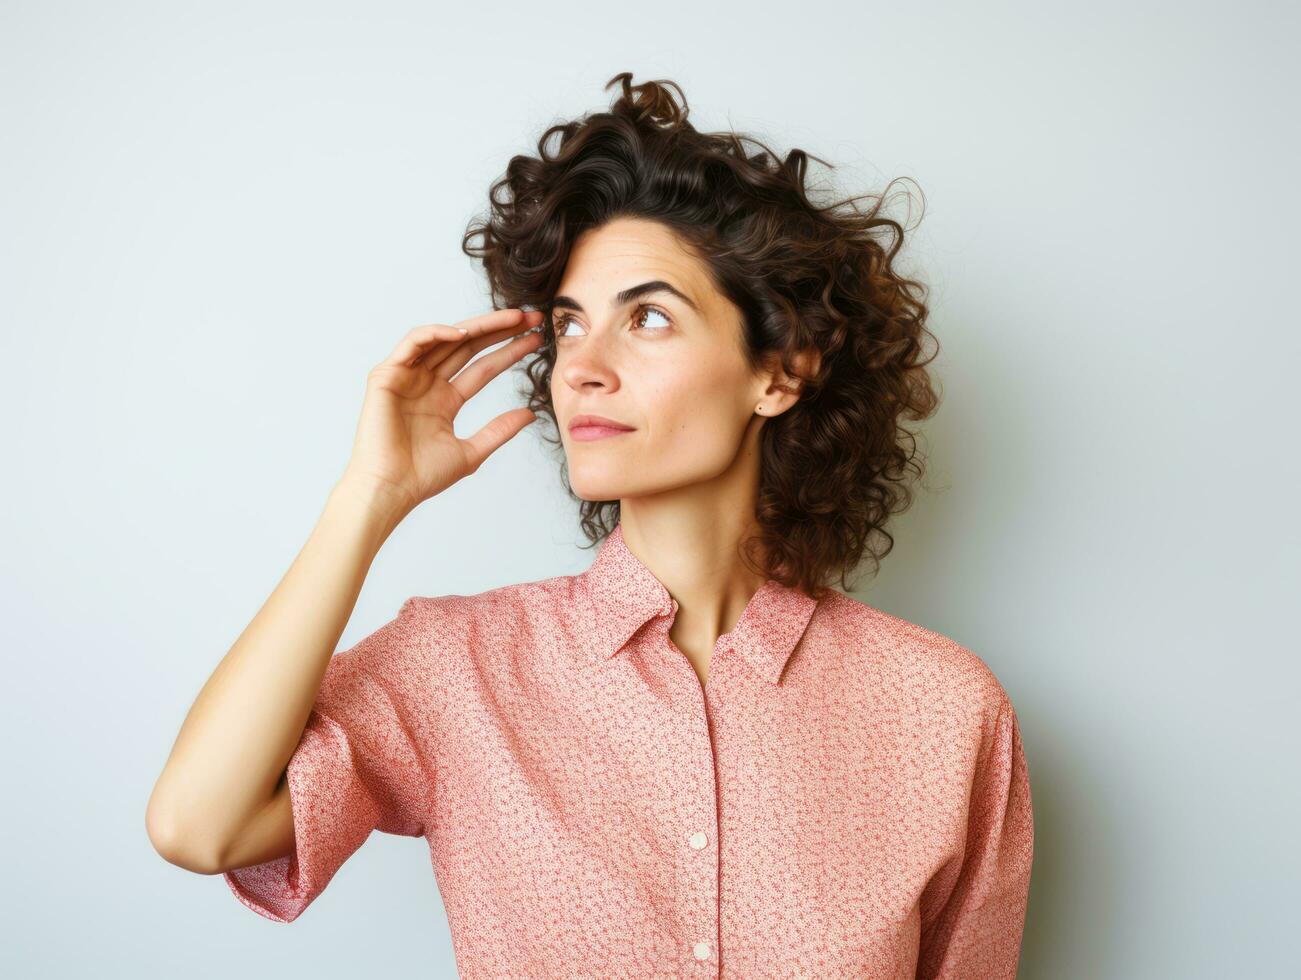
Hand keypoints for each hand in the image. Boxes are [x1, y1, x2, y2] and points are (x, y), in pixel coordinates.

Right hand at [338, 307, 545, 518]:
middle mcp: (427, 383)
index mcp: (445, 399)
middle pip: (468, 346)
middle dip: (500, 329)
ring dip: (477, 325)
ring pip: (445, 338)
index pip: (483, 367)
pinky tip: (463, 332)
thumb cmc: (423, 476)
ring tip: (510, 319)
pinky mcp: (387, 374)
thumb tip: (530, 414)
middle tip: (530, 317)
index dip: (509, 351)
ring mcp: (407, 376)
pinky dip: (436, 333)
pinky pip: (413, 343)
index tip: (536, 339)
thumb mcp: (472, 451)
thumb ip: (499, 430)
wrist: (391, 488)